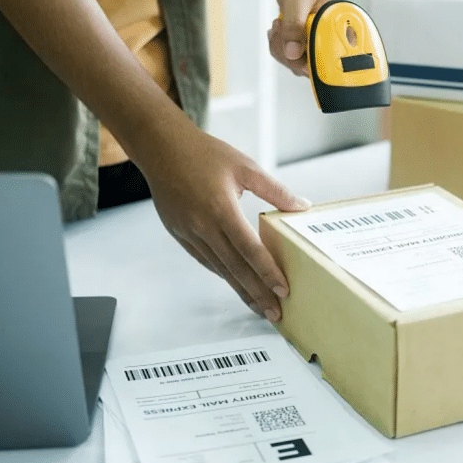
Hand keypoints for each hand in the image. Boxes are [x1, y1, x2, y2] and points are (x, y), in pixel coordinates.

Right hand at [144, 126, 310, 321]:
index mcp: (221, 210)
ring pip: (220, 269)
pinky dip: (223, 274)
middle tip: (276, 314)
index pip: (250, 250)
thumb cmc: (204, 153)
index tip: (283, 291)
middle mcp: (203, 227)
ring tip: (260, 307)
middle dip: (258, 294)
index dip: (267, 273)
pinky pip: (205, 261)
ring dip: (241, 290)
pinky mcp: (180, 235)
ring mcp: (189, 233)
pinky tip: (236, 284)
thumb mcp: (245, 167)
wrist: (160, 148)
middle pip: (235, 268)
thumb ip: (275, 190)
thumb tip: (302, 206)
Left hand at [267, 0, 341, 76]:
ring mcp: (319, 48)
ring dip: (281, 50)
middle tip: (282, 29)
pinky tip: (279, 31)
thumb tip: (292, 53)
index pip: (336, 61)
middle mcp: (333, 42)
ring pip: (298, 66)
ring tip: (280, 26)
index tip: (301, 57)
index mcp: (343, 29)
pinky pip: (290, 60)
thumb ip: (295, 24)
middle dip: (290, 53)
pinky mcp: (307, 50)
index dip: (318, 65)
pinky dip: (279, 48)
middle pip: (314, 68)